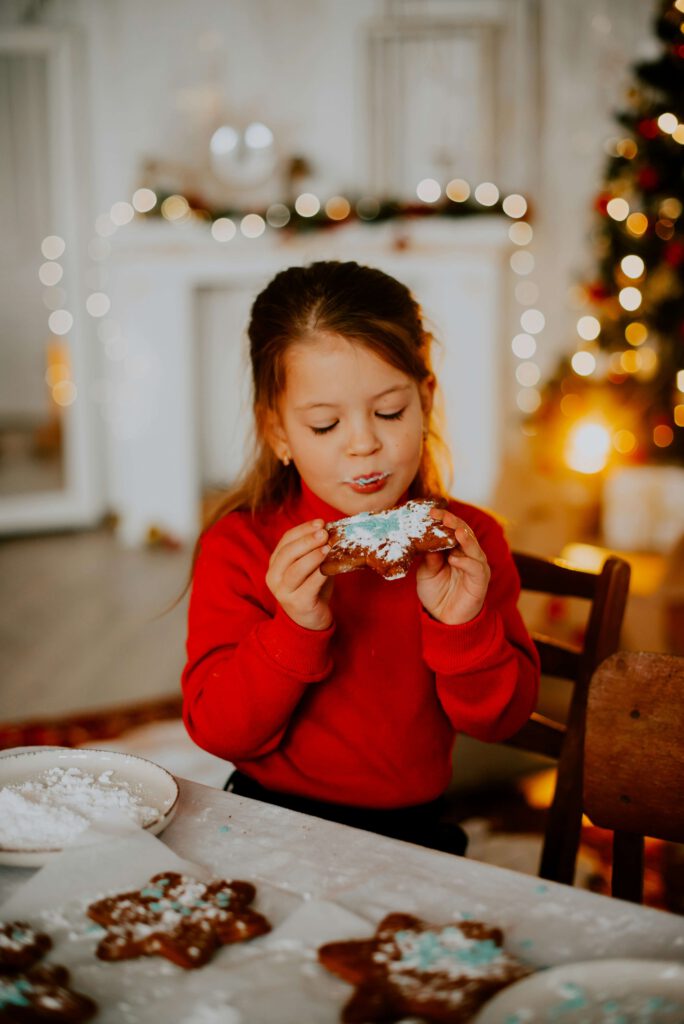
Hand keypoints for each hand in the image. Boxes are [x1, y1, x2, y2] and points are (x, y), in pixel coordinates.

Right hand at [266, 519, 333, 630]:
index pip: (286, 540)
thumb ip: (315, 550)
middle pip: (288, 553)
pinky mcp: (297, 603)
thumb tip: (332, 530)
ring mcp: (283, 591)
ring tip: (327, 547)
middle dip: (307, 540)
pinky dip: (320, 573)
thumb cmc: (311, 588)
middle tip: (324, 533)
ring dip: (312, 556)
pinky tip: (329, 566)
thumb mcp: (310, 567)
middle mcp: (274, 577)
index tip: (320, 522)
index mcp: (275, 564)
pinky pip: (309, 585)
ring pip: (296, 569)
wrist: (310, 621)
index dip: (303, 529)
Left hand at [415, 508, 490, 625]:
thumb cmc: (436, 592)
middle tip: (442, 515)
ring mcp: (475, 565)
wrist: (444, 619)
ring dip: (465, 537)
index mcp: (454, 549)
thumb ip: (429, 558)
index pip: (451, 529)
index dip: (442, 519)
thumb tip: (427, 542)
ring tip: (455, 530)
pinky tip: (454, 559)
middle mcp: (467, 554)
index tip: (430, 512)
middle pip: (464, 532)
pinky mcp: (480, 580)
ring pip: (473, 547)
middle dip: (454, 522)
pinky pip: (475, 567)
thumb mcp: (426, 573)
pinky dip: (465, 562)